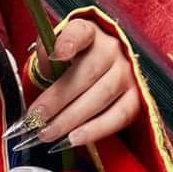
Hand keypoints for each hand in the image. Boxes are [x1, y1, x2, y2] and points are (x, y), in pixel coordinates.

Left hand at [26, 18, 141, 150]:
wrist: (106, 69)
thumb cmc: (74, 61)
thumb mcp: (57, 50)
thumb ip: (46, 55)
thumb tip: (46, 67)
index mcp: (89, 32)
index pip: (80, 32)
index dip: (69, 42)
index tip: (57, 54)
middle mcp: (112, 49)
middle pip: (86, 74)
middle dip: (58, 99)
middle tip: (36, 118)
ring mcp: (128, 73)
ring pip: (101, 97)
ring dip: (71, 119)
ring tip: (49, 133)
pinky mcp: (136, 97)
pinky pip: (119, 116)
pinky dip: (95, 130)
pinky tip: (74, 139)